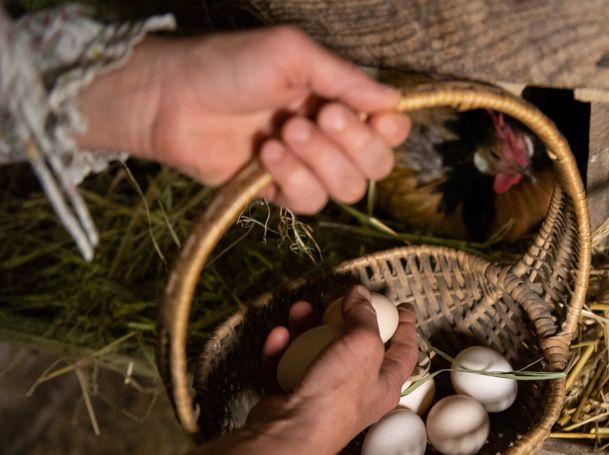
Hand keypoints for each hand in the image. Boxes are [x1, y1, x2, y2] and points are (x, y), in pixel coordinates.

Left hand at [76, 27, 410, 212]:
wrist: (171, 98)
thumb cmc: (229, 64)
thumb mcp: (292, 54)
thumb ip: (346, 79)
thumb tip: (395, 100)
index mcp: (341, 100)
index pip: (391, 129)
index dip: (389, 130)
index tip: (373, 118)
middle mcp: (331, 137)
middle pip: (377, 166)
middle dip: (353, 144)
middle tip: (319, 116)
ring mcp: (307, 167)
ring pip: (347, 189)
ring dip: (320, 161)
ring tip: (284, 132)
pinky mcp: (280, 192)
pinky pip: (310, 203)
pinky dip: (292, 178)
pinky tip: (265, 154)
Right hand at [248, 285, 417, 454]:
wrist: (289, 434)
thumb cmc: (336, 393)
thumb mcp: (363, 345)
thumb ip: (364, 315)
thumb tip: (359, 293)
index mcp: (384, 385)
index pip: (404, 352)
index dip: (406, 328)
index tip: (403, 308)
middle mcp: (357, 392)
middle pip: (355, 346)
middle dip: (345, 318)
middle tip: (338, 298)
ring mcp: (322, 395)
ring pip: (316, 352)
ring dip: (307, 327)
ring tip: (300, 309)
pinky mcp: (292, 397)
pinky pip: (288, 365)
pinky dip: (282, 350)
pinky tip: (278, 336)